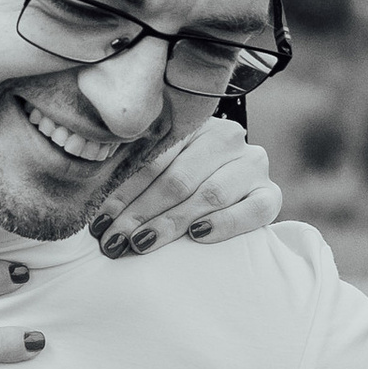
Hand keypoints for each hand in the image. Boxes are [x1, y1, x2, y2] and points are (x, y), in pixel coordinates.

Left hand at [91, 117, 281, 260]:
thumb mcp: (161, 171)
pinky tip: (197, 235)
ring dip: (171, 223)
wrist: (235, 197)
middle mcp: (227, 138)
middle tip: (114, 241)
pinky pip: (251, 211)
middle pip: (177, 180)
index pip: (153, 161)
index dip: (122, 193)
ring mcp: (252, 165)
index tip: (99, 222)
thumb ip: (138, 178)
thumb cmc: (184, 187)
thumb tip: (97, 211)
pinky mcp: (271, 194)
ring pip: (208, 194)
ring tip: (142, 243)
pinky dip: (223, 223)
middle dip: (139, 214)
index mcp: (193, 125)